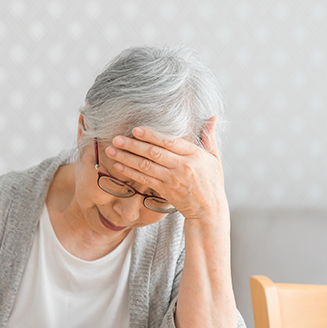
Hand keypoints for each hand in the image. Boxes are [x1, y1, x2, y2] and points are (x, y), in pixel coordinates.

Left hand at [106, 117, 227, 220]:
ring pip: (146, 166)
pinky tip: (118, 166)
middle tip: (116, 138)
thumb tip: (212, 118)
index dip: (151, 135)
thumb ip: (209, 137)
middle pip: (154, 153)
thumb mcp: (215, 158)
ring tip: (111, 150)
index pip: (170, 141)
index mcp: (194, 155)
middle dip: (133, 145)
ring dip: (126, 158)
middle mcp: (182, 166)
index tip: (136, 129)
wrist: (209, 210)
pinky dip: (130, 172)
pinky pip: (144, 179)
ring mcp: (172, 179)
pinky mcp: (165, 190)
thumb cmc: (212, 182)